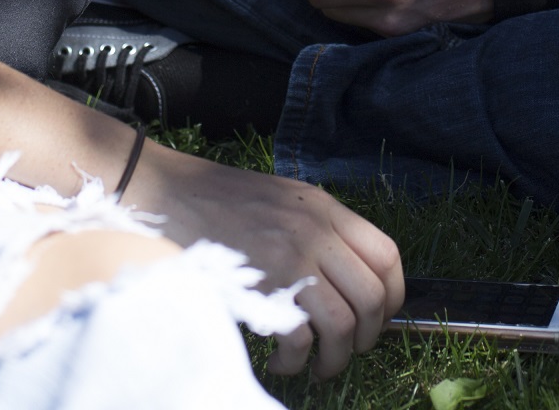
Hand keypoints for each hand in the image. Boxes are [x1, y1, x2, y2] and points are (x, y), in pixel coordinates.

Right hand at [126, 143, 403, 377]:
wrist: (165, 192)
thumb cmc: (220, 201)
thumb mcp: (283, 199)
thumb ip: (319, 229)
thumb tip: (349, 278)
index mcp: (325, 209)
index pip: (387, 255)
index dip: (393, 296)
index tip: (380, 318)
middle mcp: (316, 232)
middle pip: (373, 297)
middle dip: (367, 337)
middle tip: (347, 350)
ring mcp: (290, 258)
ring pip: (343, 324)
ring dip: (335, 358)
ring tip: (317, 365)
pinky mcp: (261, 285)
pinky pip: (301, 337)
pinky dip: (296, 359)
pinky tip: (282, 360)